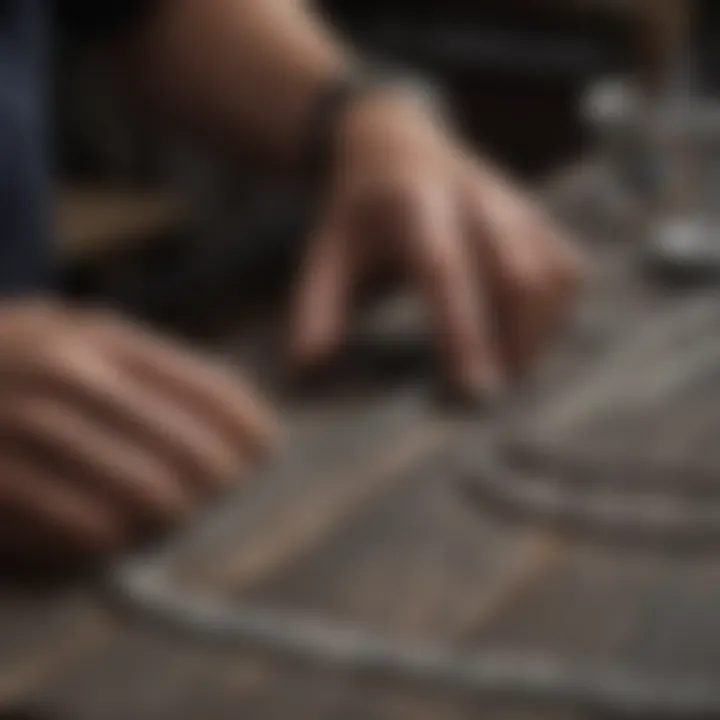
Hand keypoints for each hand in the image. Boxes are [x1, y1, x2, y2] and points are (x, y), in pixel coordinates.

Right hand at [0, 302, 277, 561]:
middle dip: (215, 487)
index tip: (265, 456)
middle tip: (205, 495)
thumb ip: (151, 377)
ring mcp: (22, 429)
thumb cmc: (9, 368)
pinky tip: (102, 533)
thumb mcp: (76, 343)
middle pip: (193, 455)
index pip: (212, 392)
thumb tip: (249, 431)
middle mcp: (66, 375)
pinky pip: (83, 534)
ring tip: (157, 515)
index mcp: (99, 337)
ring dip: (165, 519)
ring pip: (147, 499)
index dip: (253, 433)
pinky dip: (107, 543)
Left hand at [290, 94, 583, 397]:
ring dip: (536, 333)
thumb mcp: (326, 251)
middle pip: (515, 274)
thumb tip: (308, 367)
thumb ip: (316, 307)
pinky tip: (523, 337)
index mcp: (414, 203)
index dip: (463, 331)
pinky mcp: (535, 214)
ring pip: (551, 274)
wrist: (394, 140)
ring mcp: (512, 202)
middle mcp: (474, 196)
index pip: (445, 270)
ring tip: (506, 371)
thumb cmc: (358, 209)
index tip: (472, 390)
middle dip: (512, 341)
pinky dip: (554, 312)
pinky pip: (566, 269)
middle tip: (487, 398)